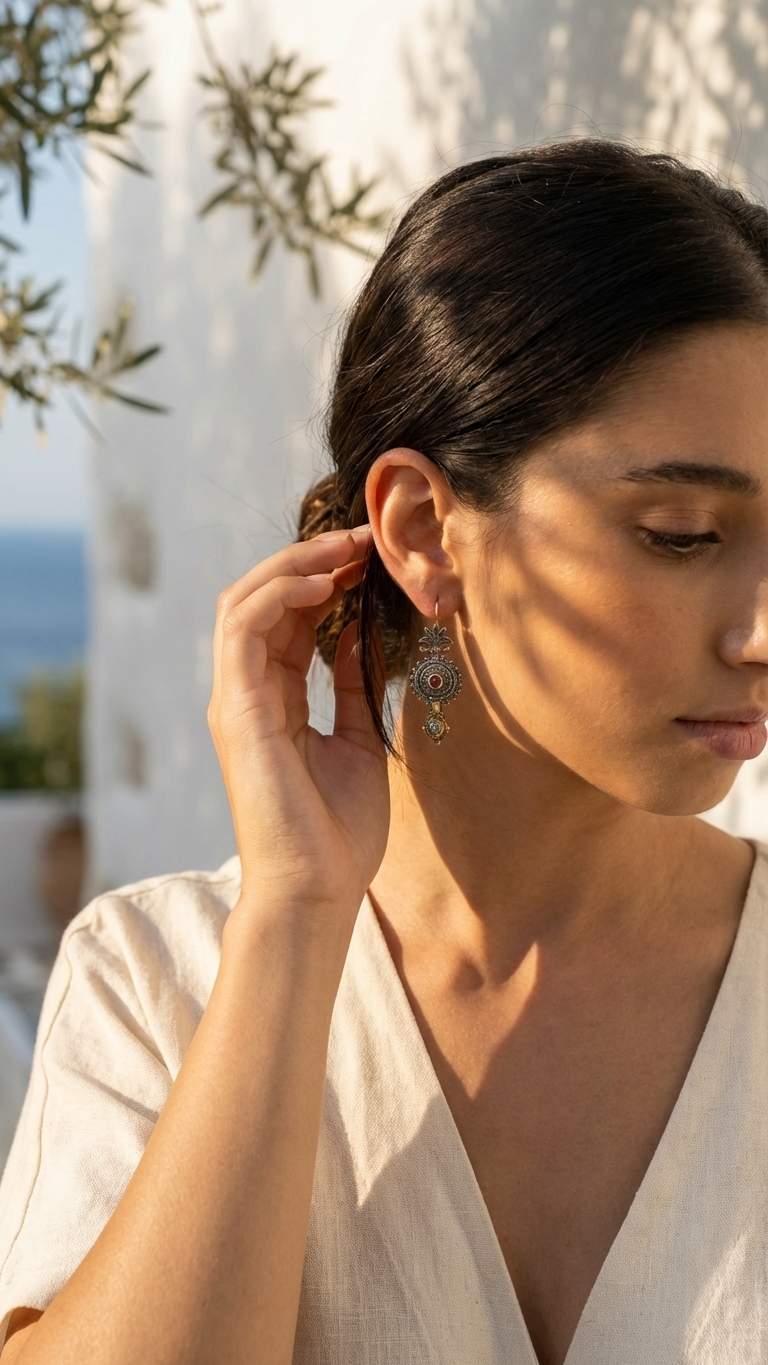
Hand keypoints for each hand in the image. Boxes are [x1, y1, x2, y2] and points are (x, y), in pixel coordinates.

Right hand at [208, 527, 389, 932]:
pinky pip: (243, 630)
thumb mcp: (357, 740)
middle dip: (310, 561)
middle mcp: (246, 693)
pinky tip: (323, 585)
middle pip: (260, 599)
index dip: (324, 580)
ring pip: (243, 602)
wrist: (318, 891)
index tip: (371, 558)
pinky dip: (278, 596)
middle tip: (362, 538)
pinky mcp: (236, 710)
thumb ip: (353, 686)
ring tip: (345, 549)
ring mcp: (235, 701)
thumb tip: (361, 633)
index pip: (286, 619)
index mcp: (273, 701)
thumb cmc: (338, 833)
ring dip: (294, 567)